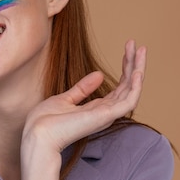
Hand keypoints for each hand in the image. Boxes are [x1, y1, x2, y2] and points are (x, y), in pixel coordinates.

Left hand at [22, 39, 145, 151]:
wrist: (37, 134)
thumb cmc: (46, 121)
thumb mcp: (64, 99)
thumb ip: (83, 89)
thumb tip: (99, 74)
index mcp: (97, 108)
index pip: (120, 86)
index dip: (125, 67)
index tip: (128, 47)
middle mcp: (105, 112)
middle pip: (128, 86)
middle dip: (134, 64)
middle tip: (138, 44)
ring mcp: (106, 115)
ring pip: (132, 91)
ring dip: (138, 70)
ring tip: (141, 50)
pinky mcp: (104, 116)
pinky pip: (128, 102)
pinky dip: (135, 87)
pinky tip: (137, 72)